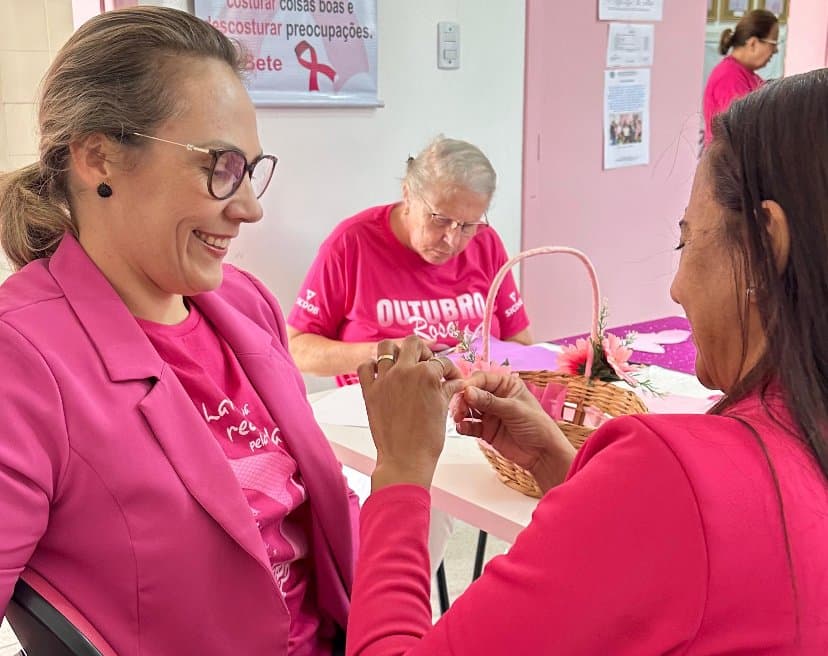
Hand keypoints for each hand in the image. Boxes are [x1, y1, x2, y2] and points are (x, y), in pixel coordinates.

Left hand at [357, 336, 463, 490]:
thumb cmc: (427, 439)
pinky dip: (372, 366)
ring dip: (397, 351)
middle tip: (427, 364)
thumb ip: (448, 389)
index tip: (451, 378)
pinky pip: (365, 367)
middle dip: (424, 351)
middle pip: (413, 343)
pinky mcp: (369, 390)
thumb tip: (456, 382)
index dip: (450, 370)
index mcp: (426, 374)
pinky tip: (382, 374)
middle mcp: (404, 371)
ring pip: (386, 347)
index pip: (441, 361)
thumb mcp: (442, 409)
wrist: (405, 459)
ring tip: (403, 363)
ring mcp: (384, 379)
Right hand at [451, 372, 575, 492]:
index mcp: (506, 385)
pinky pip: (470, 425)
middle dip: (462, 399)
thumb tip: (468, 391)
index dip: (469, 384)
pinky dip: (464, 426)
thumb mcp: (514, 409)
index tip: (461, 391)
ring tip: (458, 418)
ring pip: (468, 408)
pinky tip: (462, 428)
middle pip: (471, 393)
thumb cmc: (538, 426)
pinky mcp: (486, 430)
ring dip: (460, 412)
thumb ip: (490, 401)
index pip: (482, 379)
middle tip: (458, 409)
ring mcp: (490, 414)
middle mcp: (496, 397)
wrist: (543, 454)